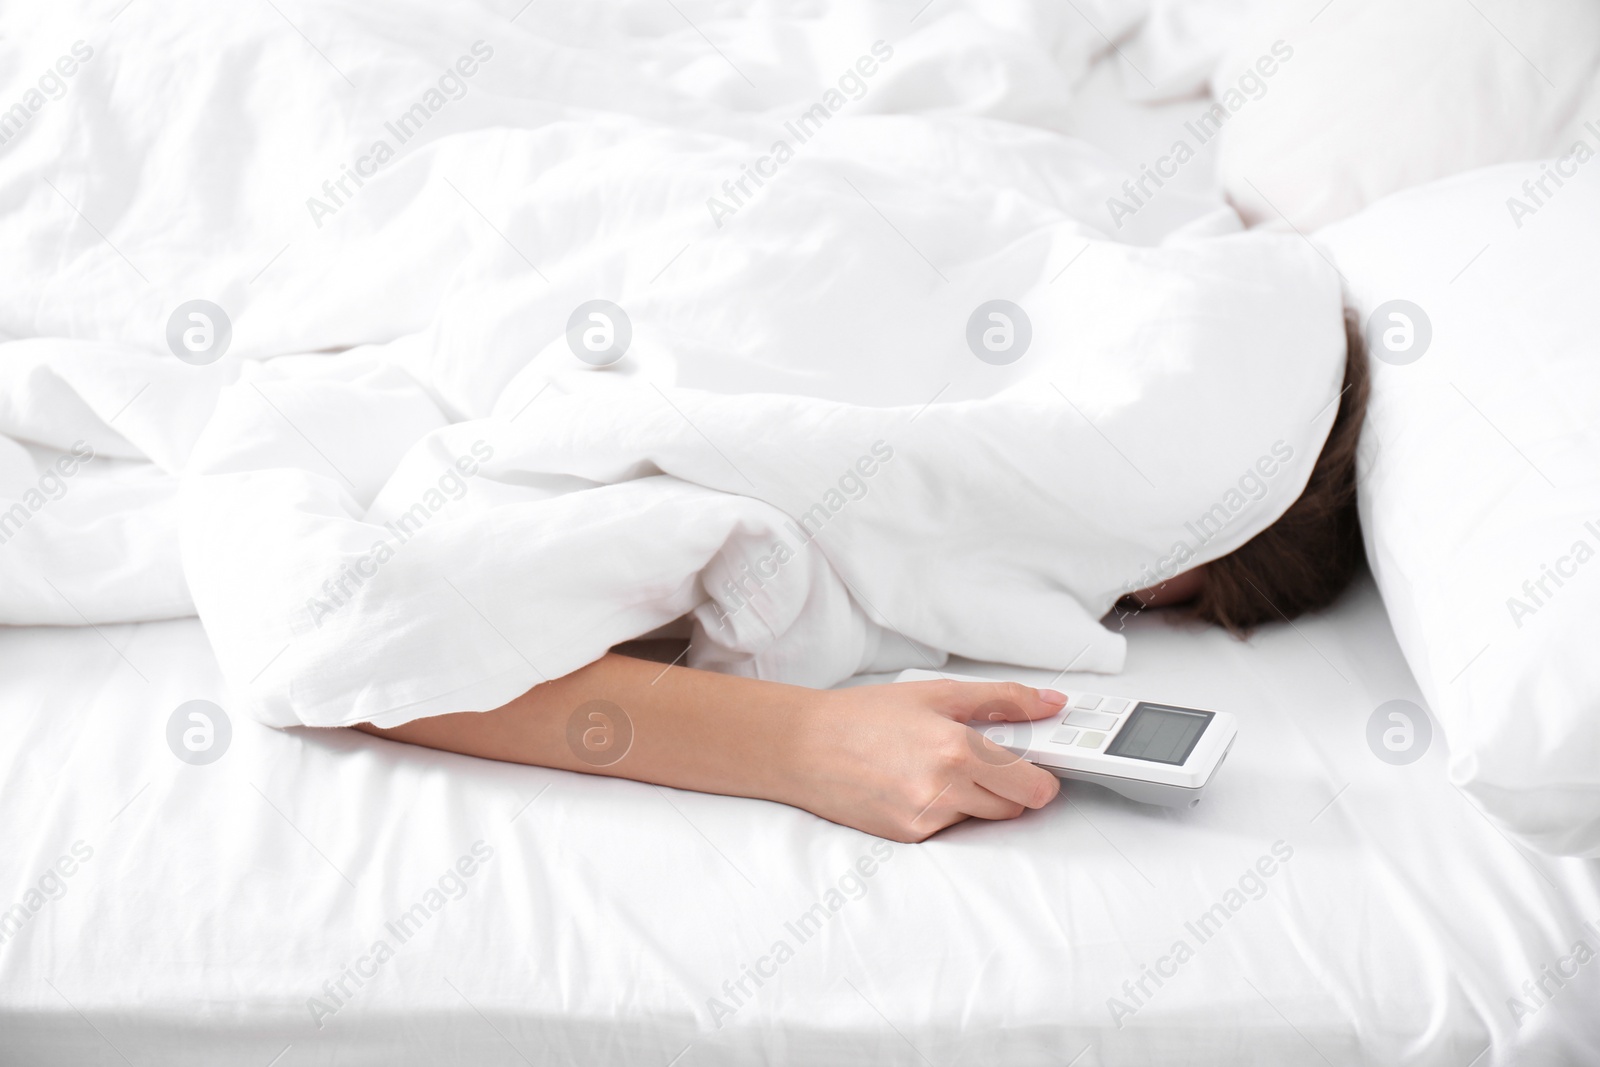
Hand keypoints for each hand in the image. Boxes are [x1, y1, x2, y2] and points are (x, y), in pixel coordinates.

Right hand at [781, 678, 1066, 841]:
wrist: (803, 747)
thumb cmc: (865, 716)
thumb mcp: (937, 694)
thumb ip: (1003, 699)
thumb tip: (1052, 703)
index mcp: (957, 749)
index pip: (1033, 786)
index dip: (1042, 777)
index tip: (1037, 766)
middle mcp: (944, 791)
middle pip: (1015, 808)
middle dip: (1010, 786)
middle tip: (982, 759)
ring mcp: (925, 819)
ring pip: (982, 819)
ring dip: (977, 798)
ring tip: (939, 767)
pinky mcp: (908, 837)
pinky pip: (949, 829)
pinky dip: (945, 810)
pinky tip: (915, 785)